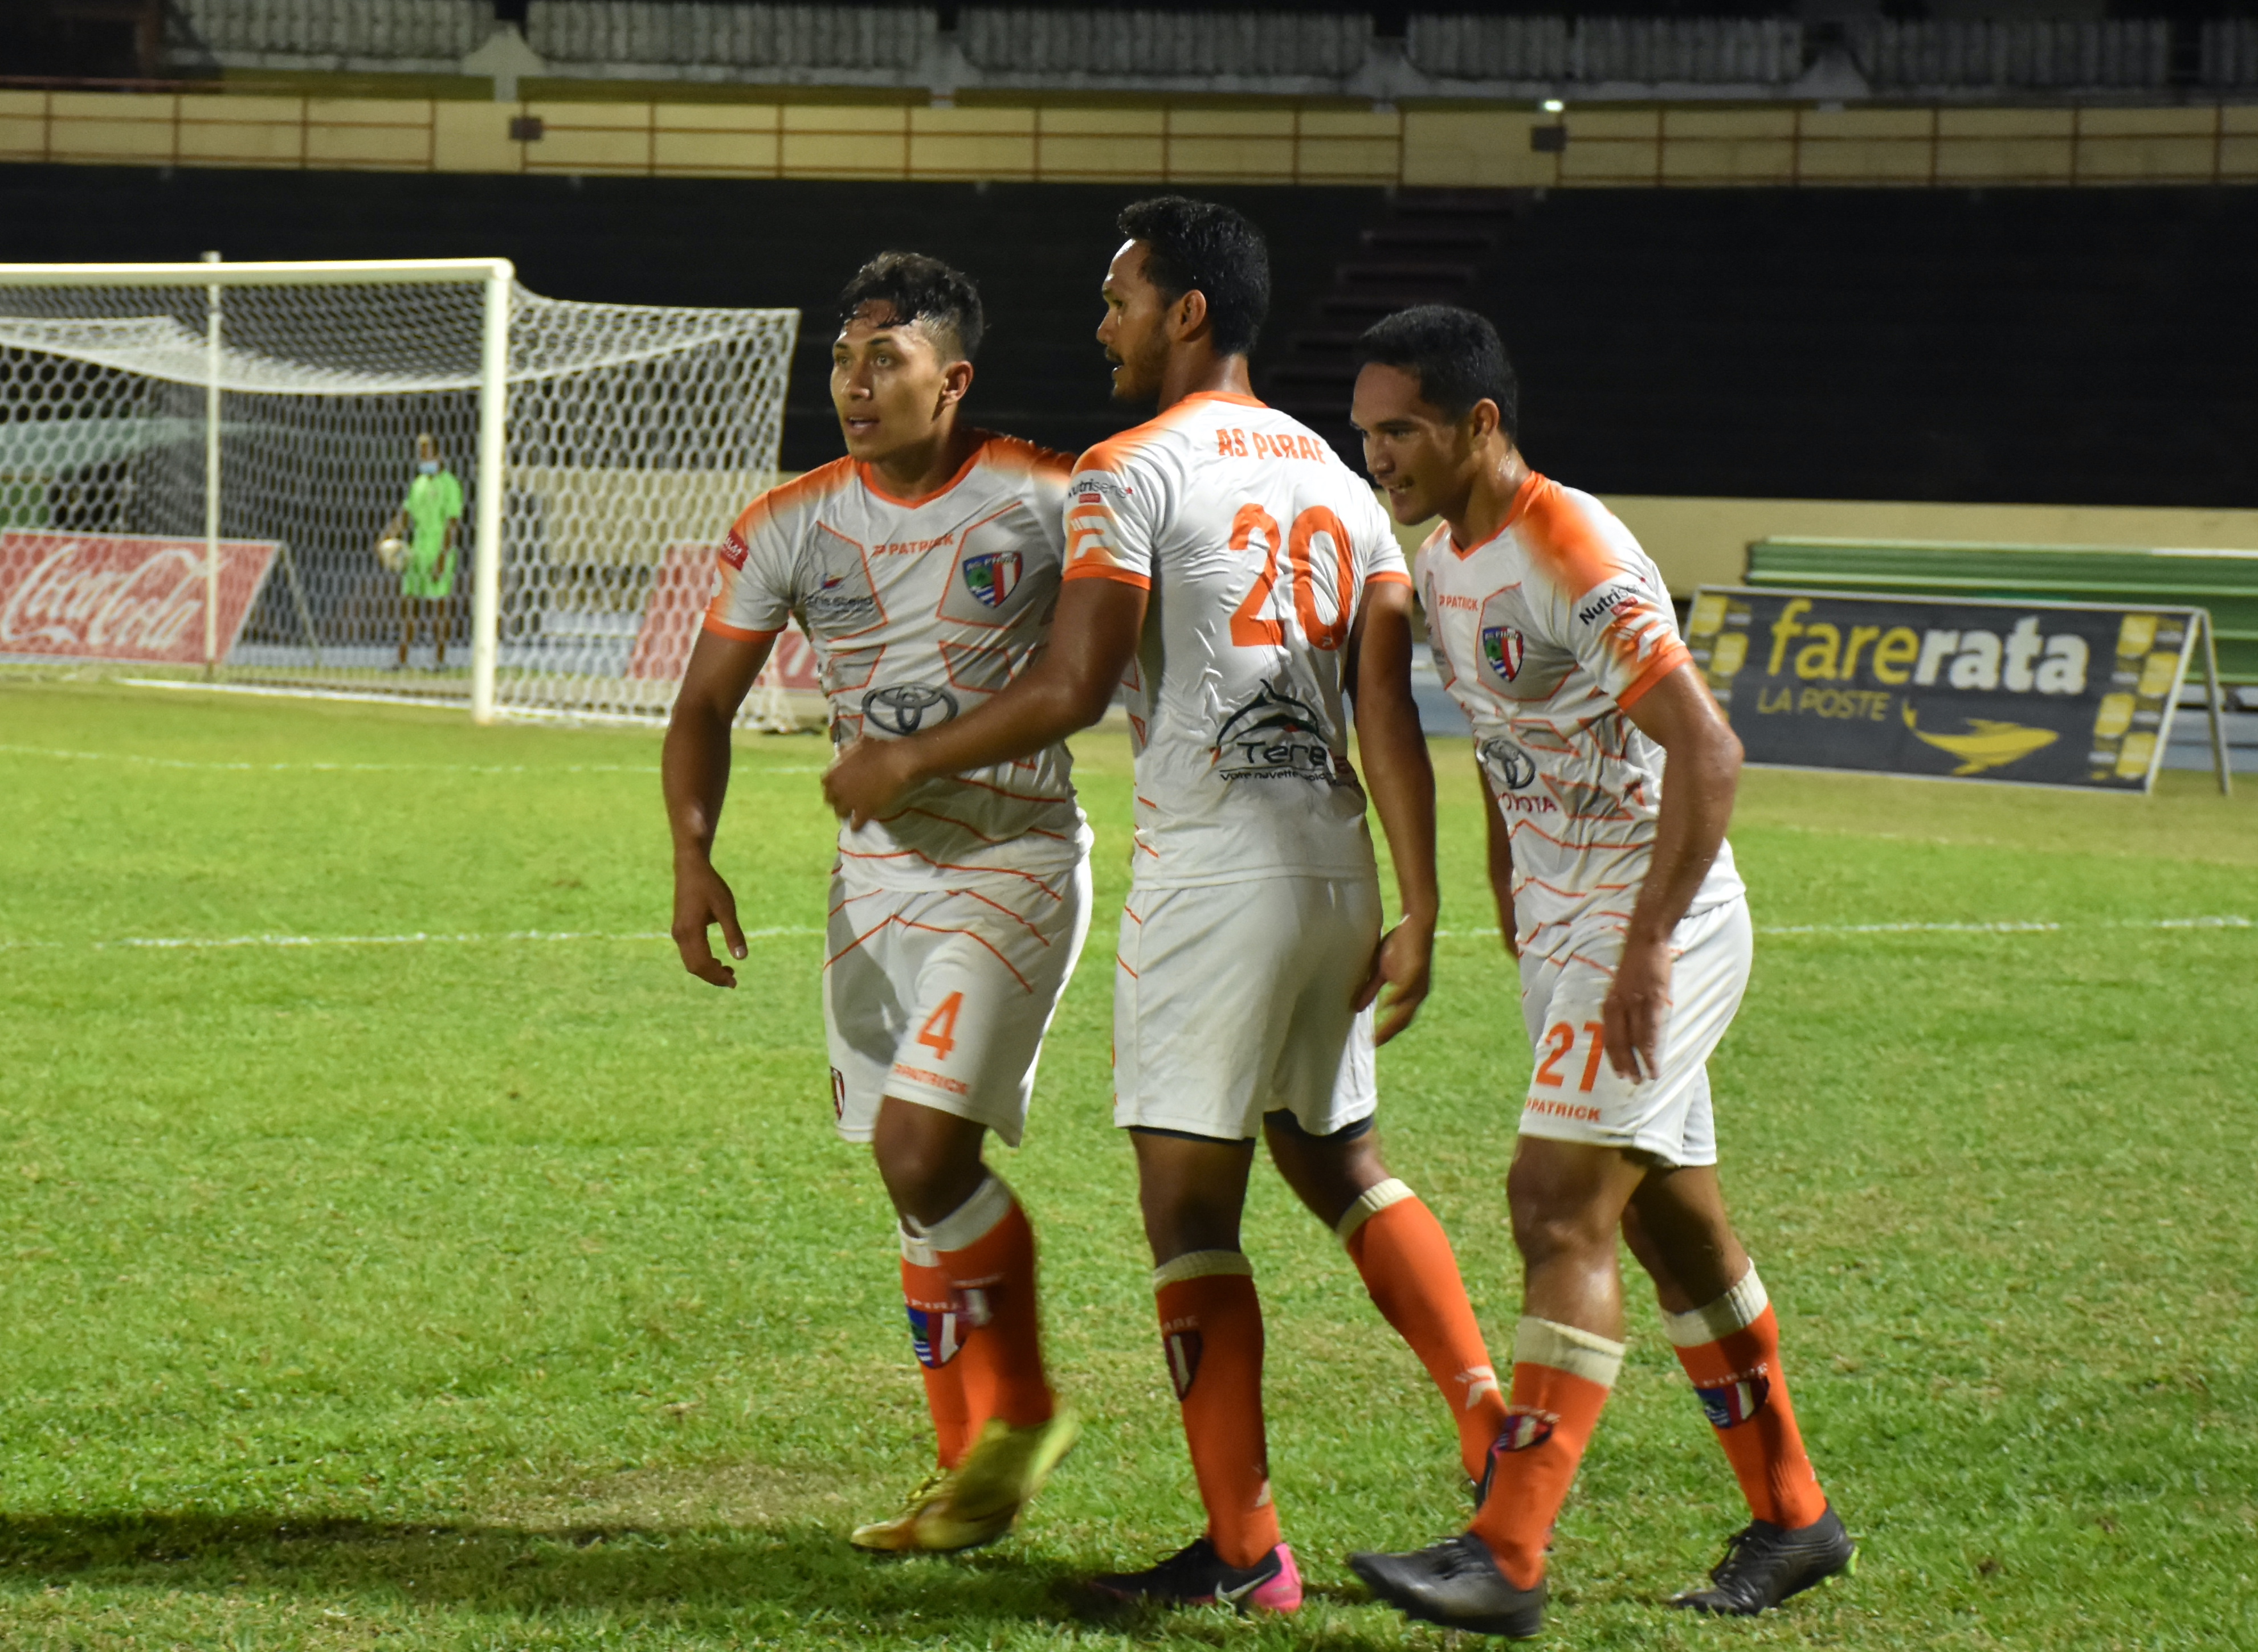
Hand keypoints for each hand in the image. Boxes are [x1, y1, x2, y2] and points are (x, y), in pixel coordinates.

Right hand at [671, 851, 745, 987]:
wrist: (690, 868)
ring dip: (708, 970)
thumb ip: (733, 933)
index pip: (702, 964)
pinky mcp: (680, 929)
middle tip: (733, 980)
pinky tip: (717, 960)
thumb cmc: (710, 886)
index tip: (734, 982)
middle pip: (694, 967)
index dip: (717, 976)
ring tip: (728, 971)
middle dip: (713, 977)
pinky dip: (702, 961)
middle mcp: (680, 935)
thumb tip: (742, 958)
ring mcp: (678, 932)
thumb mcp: (726, 908)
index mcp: (691, 931)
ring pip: (690, 962)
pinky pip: (689, 953)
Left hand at [821, 737, 919, 828]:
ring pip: (840, 813)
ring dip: (845, 813)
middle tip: (846, 799)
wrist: (896, 761)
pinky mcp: (864, 812)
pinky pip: (855, 824)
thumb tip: (840, 752)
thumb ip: (845, 752)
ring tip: (851, 813)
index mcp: (833, 772)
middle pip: (830, 800)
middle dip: (837, 799)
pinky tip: (858, 825)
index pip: (825, 784)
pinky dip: (856, 825)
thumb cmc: (878, 749)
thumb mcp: (856, 745)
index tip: (839, 785)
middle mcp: (837, 789)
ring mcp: (849, 802)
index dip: (833, 785)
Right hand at [1355, 915, 1433, 1045]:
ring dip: (1392, 1023)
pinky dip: (1396, 999)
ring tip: (1379, 1033)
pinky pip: (1406, 989)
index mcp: (1409, 994)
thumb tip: (1356, 1008)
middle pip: (1403, 1020)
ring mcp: (1418, 984)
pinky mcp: (1417, 971)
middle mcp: (1417, 993)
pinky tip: (1386, 1006)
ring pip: (1406, 1010)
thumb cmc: (1399, 945)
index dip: (1386, 1031)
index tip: (1372, 1043)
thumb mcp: (1380, 971)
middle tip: (1373, 1043)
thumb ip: (1370, 990)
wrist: (1415, 924)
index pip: (1399, 1019)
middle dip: (1388, 1033)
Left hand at [1601, 932, 1673, 1081]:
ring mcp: (1635, 1003)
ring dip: (1642, 1061)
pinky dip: (1653, 1047)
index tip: (1618, 1073)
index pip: (1608, 1036)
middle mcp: (1618, 1005)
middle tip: (1632, 1081)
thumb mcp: (1620, 988)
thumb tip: (1626, 1030)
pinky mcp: (1653, 999)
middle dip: (1625, 1064)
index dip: (1613, 1057)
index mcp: (1610, 1003)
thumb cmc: (1635, 967)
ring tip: (1648, 1077)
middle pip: (1619, 1042)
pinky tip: (1656, 1059)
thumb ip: (1621, 1008)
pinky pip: (1651, 1029)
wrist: (1645, 942)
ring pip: (1636, 1039)